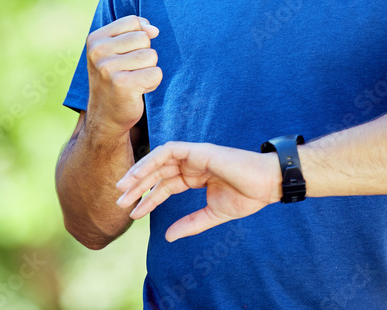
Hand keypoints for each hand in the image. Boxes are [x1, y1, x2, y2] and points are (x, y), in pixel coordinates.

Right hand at [85, 15, 160, 136]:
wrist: (105, 117)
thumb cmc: (115, 79)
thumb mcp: (117, 50)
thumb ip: (134, 32)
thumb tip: (154, 30)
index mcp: (95, 39)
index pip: (133, 22)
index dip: (138, 37)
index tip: (126, 55)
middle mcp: (98, 51)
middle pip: (144, 38)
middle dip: (144, 55)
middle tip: (129, 71)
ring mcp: (108, 68)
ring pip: (151, 55)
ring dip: (148, 70)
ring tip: (133, 80)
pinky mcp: (123, 85)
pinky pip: (155, 73)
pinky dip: (152, 83)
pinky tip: (137, 90)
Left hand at [114, 142, 280, 240]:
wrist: (267, 184)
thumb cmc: (247, 196)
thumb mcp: (213, 215)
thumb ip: (191, 224)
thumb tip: (168, 237)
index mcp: (194, 177)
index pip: (164, 186)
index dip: (148, 199)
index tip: (133, 213)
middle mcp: (191, 164)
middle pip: (157, 173)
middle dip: (137, 187)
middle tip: (119, 202)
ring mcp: (193, 155)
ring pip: (157, 160)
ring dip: (139, 173)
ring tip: (123, 188)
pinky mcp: (197, 150)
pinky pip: (168, 151)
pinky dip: (152, 160)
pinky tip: (139, 174)